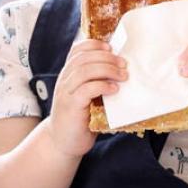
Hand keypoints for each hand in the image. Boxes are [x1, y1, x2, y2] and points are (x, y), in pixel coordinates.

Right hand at [46, 39, 124, 157]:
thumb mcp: (88, 97)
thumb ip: (97, 83)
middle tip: (124, 64)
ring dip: (107, 69)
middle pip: (84, 58)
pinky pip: (86, 89)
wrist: (63, 143)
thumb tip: (123, 72)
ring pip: (85, 70)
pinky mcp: (71, 106)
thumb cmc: (80, 119)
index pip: (77, 50)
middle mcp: (65, 80)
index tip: (111, 47)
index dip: (94, 44)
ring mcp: (66, 93)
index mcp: (68, 75)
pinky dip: (102, 86)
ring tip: (123, 76)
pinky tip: (114, 89)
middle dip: (107, 57)